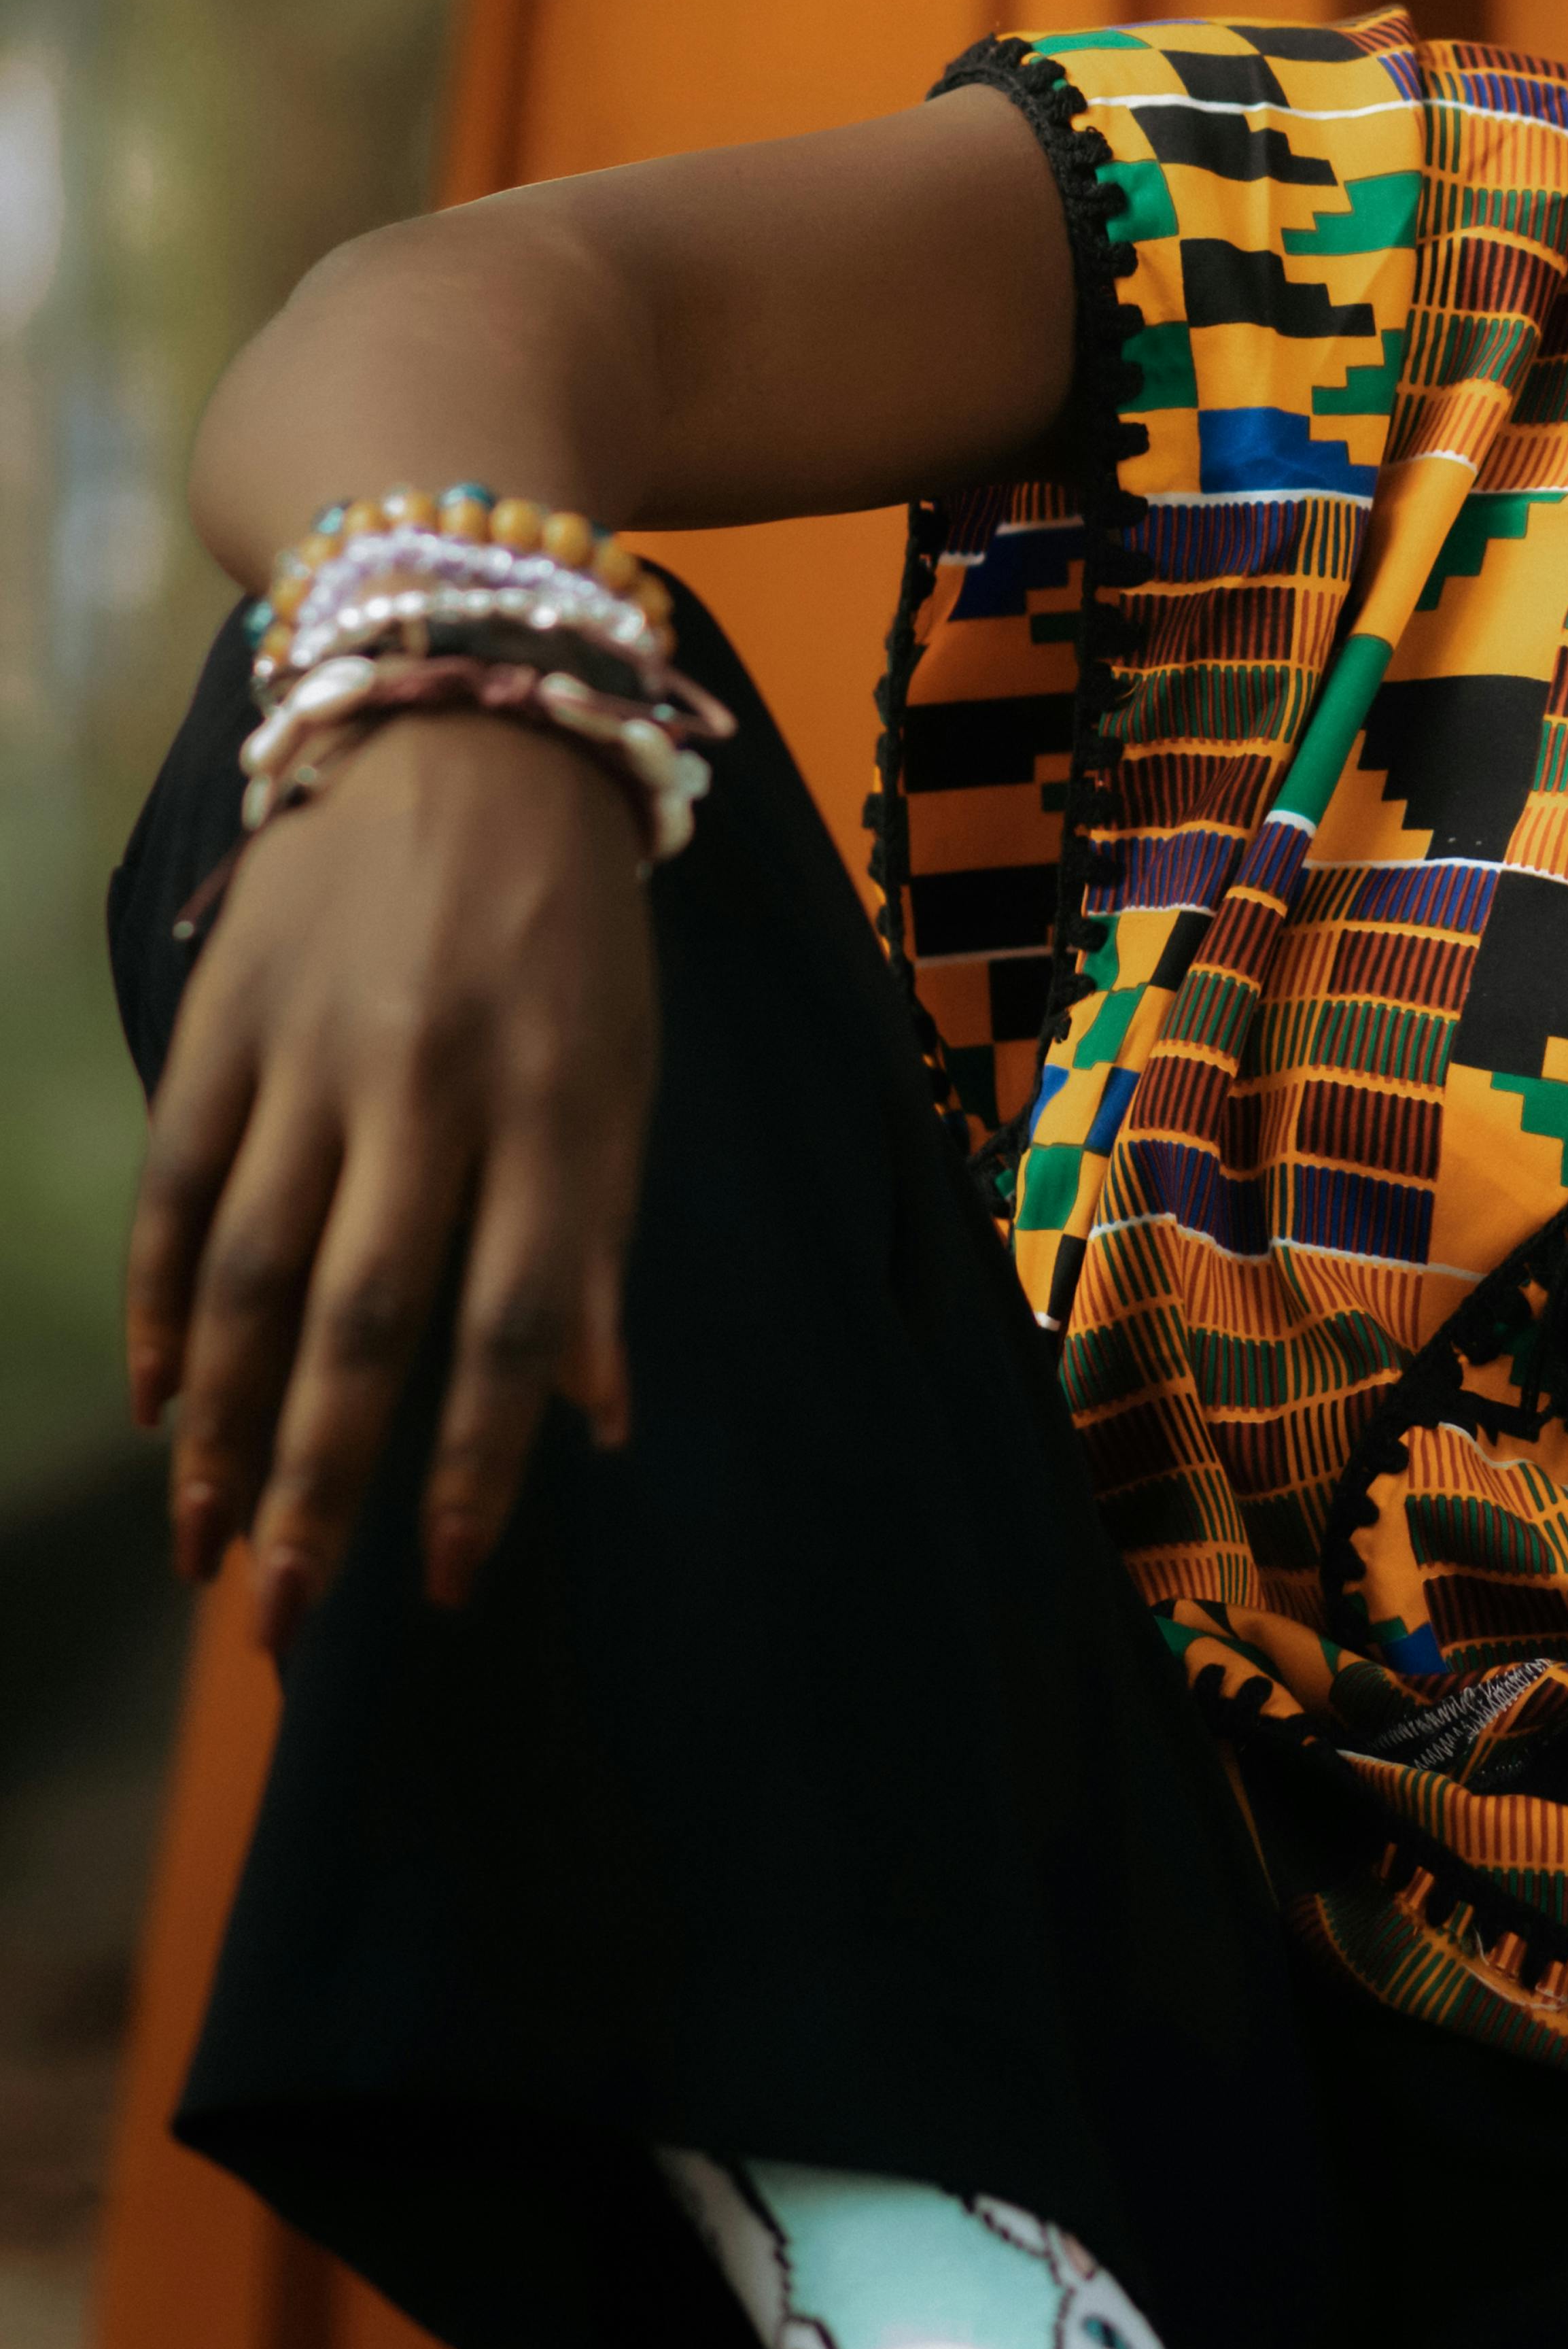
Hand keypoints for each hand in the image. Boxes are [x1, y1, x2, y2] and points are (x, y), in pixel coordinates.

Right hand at [128, 710, 656, 1657]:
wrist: (471, 728)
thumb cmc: (571, 933)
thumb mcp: (624, 1075)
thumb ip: (599, 1244)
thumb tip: (599, 1419)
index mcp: (554, 1104)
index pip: (514, 1322)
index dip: (478, 1466)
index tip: (444, 1584)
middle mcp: (435, 1085)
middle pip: (366, 1319)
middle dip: (324, 1486)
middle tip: (289, 1620)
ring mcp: (319, 1049)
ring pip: (256, 1272)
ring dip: (226, 1425)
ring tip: (207, 1545)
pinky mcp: (229, 1015)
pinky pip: (181, 1184)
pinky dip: (165, 1305)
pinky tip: (163, 1402)